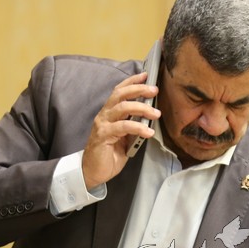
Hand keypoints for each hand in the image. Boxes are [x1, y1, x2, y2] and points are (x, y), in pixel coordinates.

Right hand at [82, 71, 160, 189]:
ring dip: (141, 107)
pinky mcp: (103, 136)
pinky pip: (123, 126)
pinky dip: (137, 127)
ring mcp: (102, 124)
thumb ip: (134, 125)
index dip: (131, 81)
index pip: (119, 91)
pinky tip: (148, 132)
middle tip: (154, 90)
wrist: (92, 172)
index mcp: (109, 113)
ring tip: (156, 113)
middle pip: (120, 95)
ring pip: (122, 107)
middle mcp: (104, 115)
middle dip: (138, 89)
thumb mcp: (126, 137)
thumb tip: (150, 116)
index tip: (146, 75)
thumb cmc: (109, 154)